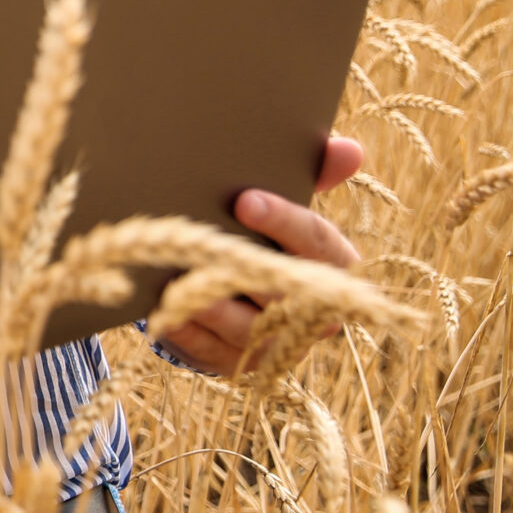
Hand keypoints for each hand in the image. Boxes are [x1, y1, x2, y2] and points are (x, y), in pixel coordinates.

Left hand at [152, 134, 361, 373]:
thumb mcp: (287, 202)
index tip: (245, 200)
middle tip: (201, 244)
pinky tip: (161, 311)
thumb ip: (317, 172)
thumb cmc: (265, 232)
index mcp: (333, 266)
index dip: (285, 222)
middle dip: (241, 265)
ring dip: (211, 303)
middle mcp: (312, 312)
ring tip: (175, 278)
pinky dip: (186, 331)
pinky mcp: (234, 362)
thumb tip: (351, 150)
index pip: (319, 244)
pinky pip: (211, 352)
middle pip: (281, 289)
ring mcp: (273, 342)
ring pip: (246, 327)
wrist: (233, 286)